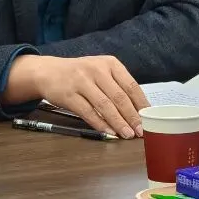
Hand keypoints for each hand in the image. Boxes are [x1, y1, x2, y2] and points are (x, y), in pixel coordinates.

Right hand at [3, 55, 149, 138]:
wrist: (49, 71)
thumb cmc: (80, 74)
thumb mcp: (101, 71)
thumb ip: (117, 86)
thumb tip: (138, 110)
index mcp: (109, 63)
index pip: (131, 85)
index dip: (141, 104)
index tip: (149, 119)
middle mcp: (96, 69)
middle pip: (119, 96)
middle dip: (132, 116)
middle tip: (141, 131)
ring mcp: (81, 81)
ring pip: (104, 105)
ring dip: (118, 122)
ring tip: (127, 135)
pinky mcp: (69, 94)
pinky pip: (88, 112)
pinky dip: (100, 124)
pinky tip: (109, 132)